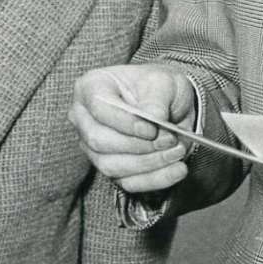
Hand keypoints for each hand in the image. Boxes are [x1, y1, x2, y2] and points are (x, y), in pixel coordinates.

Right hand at [71, 63, 195, 193]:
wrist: (169, 105)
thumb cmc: (159, 87)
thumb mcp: (164, 81)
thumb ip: (157, 98)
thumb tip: (154, 118)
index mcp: (91, 87)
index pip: (98, 108)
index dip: (125, 122)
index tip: (152, 129)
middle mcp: (85, 119)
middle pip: (99, 140)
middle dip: (138, 145)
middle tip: (169, 140)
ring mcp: (93, 148)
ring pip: (111, 166)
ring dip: (149, 163)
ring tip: (177, 152)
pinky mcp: (111, 168)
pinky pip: (127, 182)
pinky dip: (155, 179)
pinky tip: (177, 170)